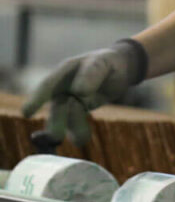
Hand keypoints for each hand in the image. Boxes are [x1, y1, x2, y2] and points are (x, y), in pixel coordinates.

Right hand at [21, 39, 147, 147]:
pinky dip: (78, 132)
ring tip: (82, 139)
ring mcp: (70, 99)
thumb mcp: (103, 63)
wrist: (120, 69)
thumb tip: (78, 91)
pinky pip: (75, 122)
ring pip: (66, 117)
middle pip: (57, 106)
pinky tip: (82, 139)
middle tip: (56, 136)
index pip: (48, 84)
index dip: (36, 98)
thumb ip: (92, 73)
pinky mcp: (79, 109)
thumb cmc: (108, 62)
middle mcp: (64, 86)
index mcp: (66, 71)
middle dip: (56, 121)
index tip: (26, 113)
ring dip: (72, 128)